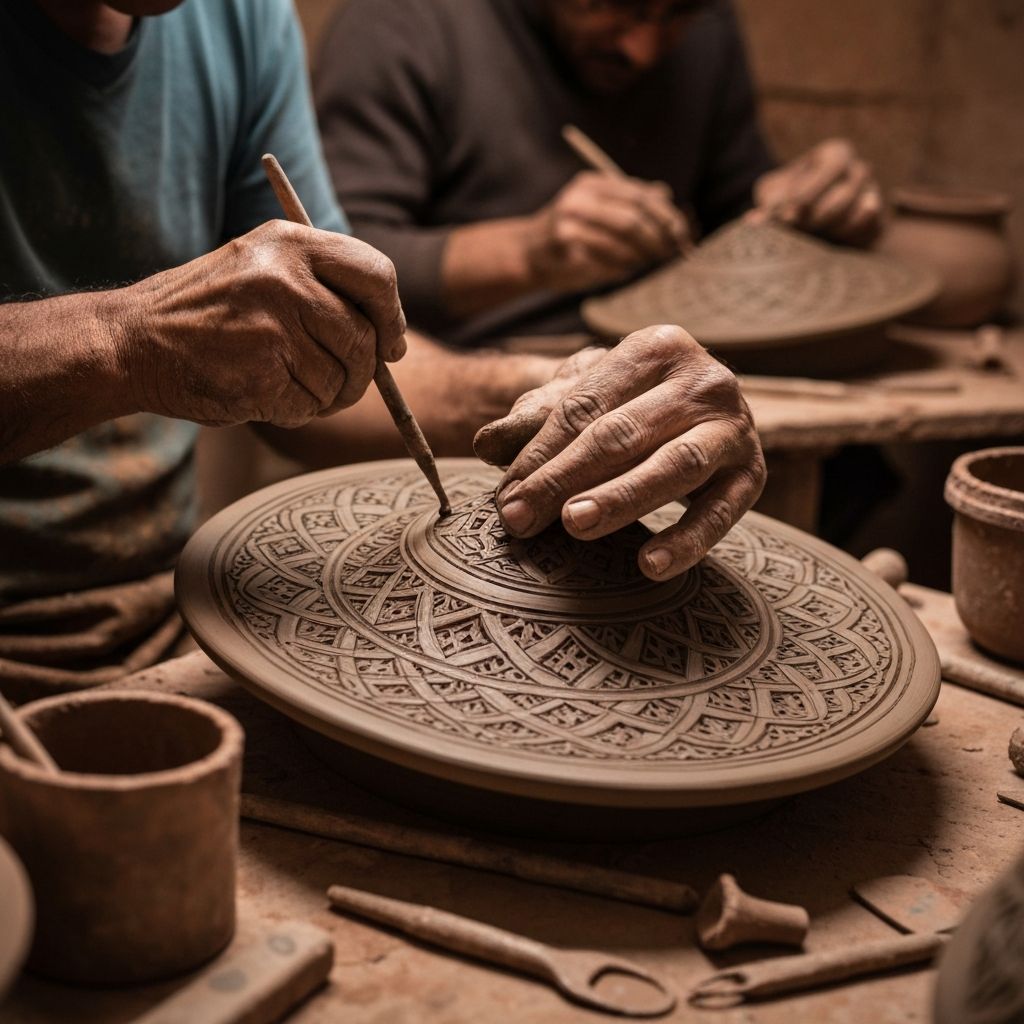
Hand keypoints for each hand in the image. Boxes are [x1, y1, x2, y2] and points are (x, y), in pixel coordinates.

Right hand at [114, 220, 405, 427]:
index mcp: (290, 243)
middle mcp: (285, 279)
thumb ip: (322, 284)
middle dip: (362, 371)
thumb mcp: (261, 266)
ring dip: (324, 395)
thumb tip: (390, 336)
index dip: (392, 317)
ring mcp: (272, 327)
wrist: (133, 342)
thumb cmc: (208, 310)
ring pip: (340, 379)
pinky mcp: (260, 374)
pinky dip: (296, 411)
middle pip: (364, 338)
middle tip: (346, 383)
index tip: (392, 344)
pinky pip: (310, 406)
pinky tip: (263, 394)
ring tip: (286, 383)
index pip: (377, 276)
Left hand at [474, 326, 765, 579]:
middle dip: (565, 478)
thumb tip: (486, 444)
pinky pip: (721, 513)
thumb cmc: (632, 401)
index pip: (585, 405)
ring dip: (620, 499)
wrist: (705, 404)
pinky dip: (687, 541)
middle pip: (622, 433)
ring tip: (575, 526)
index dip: (539, 453)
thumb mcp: (585, 394)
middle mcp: (704, 378)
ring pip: (673, 466)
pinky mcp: (754, 473)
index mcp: (656, 346)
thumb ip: (537, 417)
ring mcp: (734, 425)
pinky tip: (649, 565)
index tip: (505, 497)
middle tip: (521, 518)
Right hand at [524, 171, 689, 292]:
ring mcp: (569, 220)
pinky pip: (604, 260)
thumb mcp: (599, 208)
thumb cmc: (570, 233)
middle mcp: (580, 197)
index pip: (642, 196)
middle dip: (657, 240)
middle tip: (670, 255)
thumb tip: (666, 195)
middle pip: (633, 219)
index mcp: (594, 183)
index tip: (683, 235)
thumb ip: (630, 200)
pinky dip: (621, 268)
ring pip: (621, 241)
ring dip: (641, 257)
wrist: (526, 254)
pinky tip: (624, 271)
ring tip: (648, 263)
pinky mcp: (562, 246)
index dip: (667, 217)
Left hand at [752, 138, 882, 244]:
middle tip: (793, 228)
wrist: (808, 219)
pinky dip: (845, 237)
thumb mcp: (773, 194)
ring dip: (826, 229)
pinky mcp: (876, 221)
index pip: (827, 169)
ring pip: (853, 215)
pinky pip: (866, 230)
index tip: (787, 214)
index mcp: (835, 153)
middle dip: (815, 215)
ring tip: (805, 235)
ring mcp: (872, 194)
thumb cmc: (788, 199)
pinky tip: (829, 240)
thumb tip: (752, 222)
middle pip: (843, 195)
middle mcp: (858, 170)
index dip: (806, 193)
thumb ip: (767, 204)